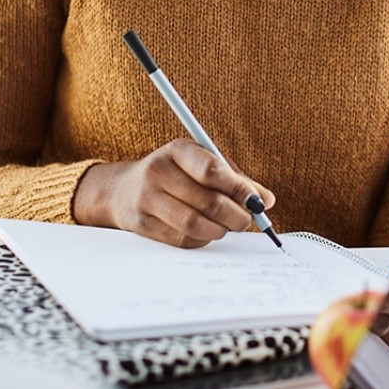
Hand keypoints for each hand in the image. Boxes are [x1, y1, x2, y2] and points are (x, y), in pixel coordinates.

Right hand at [72, 139, 275, 248]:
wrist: (122, 189)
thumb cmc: (173, 174)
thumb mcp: (200, 164)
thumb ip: (235, 179)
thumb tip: (266, 200)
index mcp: (177, 150)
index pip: (211, 169)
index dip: (238, 188)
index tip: (256, 201)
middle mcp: (158, 171)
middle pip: (207, 201)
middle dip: (236, 215)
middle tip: (248, 220)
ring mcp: (147, 199)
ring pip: (194, 224)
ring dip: (220, 230)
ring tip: (228, 227)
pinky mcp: (142, 224)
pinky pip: (181, 239)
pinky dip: (202, 239)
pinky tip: (207, 232)